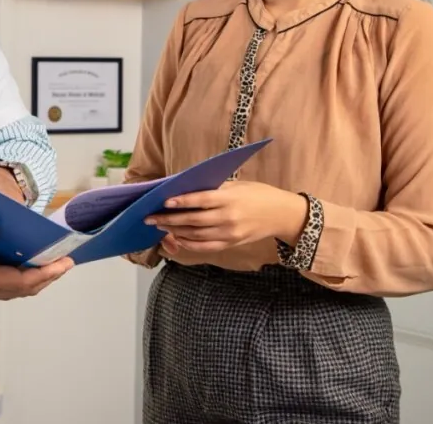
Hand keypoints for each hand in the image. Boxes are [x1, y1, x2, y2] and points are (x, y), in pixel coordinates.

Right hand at [0, 226, 72, 299]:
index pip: (21, 281)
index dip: (46, 273)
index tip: (64, 263)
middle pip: (25, 288)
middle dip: (48, 276)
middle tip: (67, 261)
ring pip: (18, 289)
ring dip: (38, 278)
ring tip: (55, 263)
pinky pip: (8, 285)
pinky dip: (25, 278)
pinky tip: (29, 265)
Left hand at [144, 181, 307, 253]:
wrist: (282, 214)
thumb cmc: (258, 194)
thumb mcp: (237, 185)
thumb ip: (213, 189)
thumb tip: (185, 188)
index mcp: (230, 199)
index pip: (200, 200)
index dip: (181, 202)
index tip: (164, 201)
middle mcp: (228, 218)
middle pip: (193, 220)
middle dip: (169, 219)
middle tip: (150, 217)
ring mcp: (230, 234)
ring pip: (196, 235)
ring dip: (175, 231)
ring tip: (160, 226)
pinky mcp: (231, 243)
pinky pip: (205, 246)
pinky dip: (189, 243)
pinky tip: (177, 237)